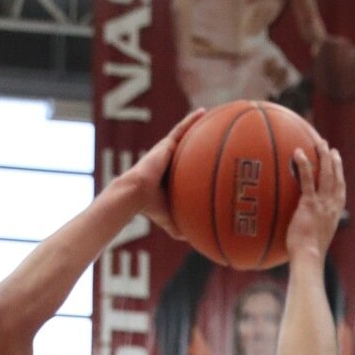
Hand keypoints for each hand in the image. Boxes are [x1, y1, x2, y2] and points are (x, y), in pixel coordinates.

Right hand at [126, 111, 203, 237]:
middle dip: (202, 140)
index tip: (212, 159)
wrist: (137, 195)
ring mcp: (168, 151)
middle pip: (190, 148)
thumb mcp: (171, 221)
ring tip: (214, 116)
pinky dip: (191, 120)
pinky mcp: (166, 144)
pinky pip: (182, 129)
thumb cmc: (152, 209)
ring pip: (186, 135)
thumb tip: (196, 242)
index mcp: (173, 176)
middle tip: (217, 134)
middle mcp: (171, 161)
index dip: (199, 162)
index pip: (189, 167)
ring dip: (198, 125)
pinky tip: (203, 111)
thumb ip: (182, 228)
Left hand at [285, 139, 345, 260]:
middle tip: (329, 148)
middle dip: (334, 160)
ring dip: (323, 156)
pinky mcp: (310, 204)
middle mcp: (332, 207)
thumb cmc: (307, 256)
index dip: (340, 175)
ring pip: (327, 174)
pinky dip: (304, 165)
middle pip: (336, 178)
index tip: (337, 164)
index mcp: (334, 215)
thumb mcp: (313, 241)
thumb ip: (310, 231)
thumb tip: (299, 232)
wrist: (308, 259)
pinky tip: (298, 152)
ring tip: (319, 143)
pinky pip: (308, 179)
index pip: (340, 191)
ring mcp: (322, 204)